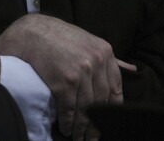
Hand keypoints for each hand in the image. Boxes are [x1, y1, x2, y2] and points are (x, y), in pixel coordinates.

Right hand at [0, 14, 136, 140]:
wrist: (31, 32)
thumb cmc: (59, 36)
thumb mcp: (88, 40)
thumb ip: (109, 57)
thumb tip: (132, 68)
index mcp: (105, 53)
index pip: (116, 88)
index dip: (113, 109)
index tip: (109, 121)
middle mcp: (95, 62)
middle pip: (101, 102)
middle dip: (97, 124)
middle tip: (93, 137)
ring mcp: (80, 72)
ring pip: (85, 109)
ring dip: (82, 128)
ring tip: (79, 137)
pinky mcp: (63, 82)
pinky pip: (69, 109)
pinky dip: (68, 122)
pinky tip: (66, 129)